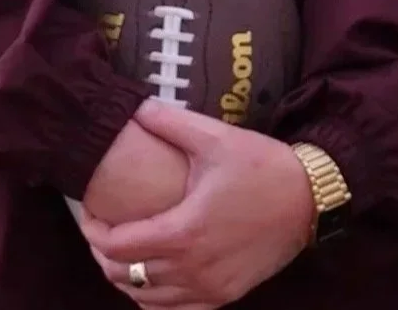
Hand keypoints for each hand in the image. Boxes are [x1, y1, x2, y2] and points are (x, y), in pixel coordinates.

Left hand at [80, 99, 315, 308]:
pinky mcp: (227, 297)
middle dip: (104, 256)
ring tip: (121, 251)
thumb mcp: (214, 137)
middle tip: (99, 228)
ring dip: (127, 279)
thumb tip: (135, 106)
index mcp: (184, 233)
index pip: (119, 247)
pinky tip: (153, 277)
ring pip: (148, 301)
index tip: (87, 211)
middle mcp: (193, 270)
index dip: (93, 232)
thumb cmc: (260, 166)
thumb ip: (169, 123)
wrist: (310, 198)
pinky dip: (155, 300)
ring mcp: (210, 290)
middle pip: (126, 278)